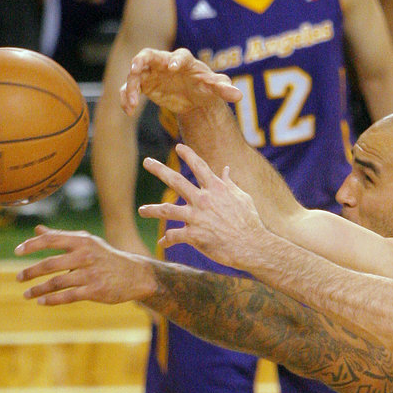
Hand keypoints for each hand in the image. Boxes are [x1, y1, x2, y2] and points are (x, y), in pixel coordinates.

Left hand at [14, 225, 156, 304]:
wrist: (135, 275)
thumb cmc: (106, 257)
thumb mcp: (87, 243)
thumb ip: (61, 237)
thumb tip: (37, 230)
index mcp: (83, 241)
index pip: (52, 239)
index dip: (32, 245)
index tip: (17, 252)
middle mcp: (86, 255)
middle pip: (50, 264)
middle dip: (31, 272)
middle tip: (18, 278)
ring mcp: (90, 274)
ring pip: (57, 283)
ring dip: (38, 290)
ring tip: (26, 294)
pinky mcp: (95, 291)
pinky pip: (68, 296)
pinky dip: (52, 300)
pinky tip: (41, 302)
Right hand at [120, 48, 242, 115]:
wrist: (194, 97)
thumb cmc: (206, 87)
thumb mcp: (215, 89)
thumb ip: (224, 89)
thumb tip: (237, 95)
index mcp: (185, 61)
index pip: (180, 56)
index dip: (176, 60)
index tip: (173, 68)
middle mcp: (165, 62)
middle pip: (149, 55)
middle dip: (141, 60)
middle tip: (135, 69)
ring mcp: (152, 72)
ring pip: (135, 73)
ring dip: (131, 86)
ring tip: (132, 103)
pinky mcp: (144, 84)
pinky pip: (130, 88)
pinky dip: (126, 97)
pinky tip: (128, 111)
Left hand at [139, 144, 267, 269]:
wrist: (252, 245)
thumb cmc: (250, 221)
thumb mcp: (243, 197)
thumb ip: (230, 183)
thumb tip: (226, 169)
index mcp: (216, 188)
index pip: (199, 166)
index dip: (188, 154)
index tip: (178, 146)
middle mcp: (203, 199)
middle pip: (176, 180)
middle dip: (159, 169)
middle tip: (147, 161)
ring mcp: (196, 217)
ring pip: (166, 210)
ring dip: (151, 209)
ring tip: (141, 210)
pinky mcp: (193, 235)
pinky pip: (173, 235)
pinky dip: (167, 239)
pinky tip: (162, 242)